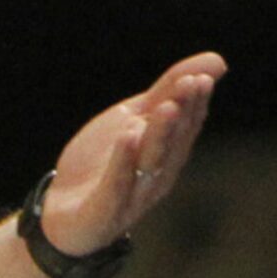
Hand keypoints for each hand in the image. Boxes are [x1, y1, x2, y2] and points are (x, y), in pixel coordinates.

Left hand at [38, 52, 225, 255]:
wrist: (60, 216)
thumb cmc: (101, 165)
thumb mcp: (130, 120)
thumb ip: (165, 92)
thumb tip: (216, 61)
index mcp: (166, 155)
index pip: (186, 127)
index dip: (194, 102)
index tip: (202, 76)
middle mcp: (156, 176)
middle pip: (173, 143)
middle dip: (182, 113)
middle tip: (192, 83)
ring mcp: (132, 196)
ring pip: (150, 163)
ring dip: (160, 134)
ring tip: (165, 107)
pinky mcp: (104, 212)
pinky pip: (116, 186)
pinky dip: (123, 161)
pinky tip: (127, 135)